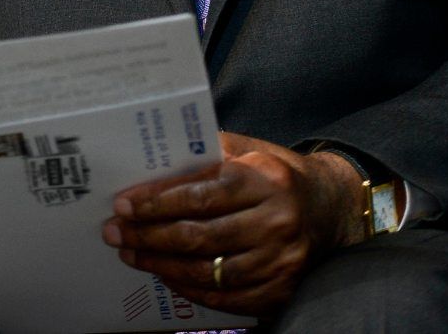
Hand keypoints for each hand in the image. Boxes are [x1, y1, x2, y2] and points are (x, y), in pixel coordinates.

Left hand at [99, 132, 366, 314]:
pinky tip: (166, 276)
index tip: (124, 205)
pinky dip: (192, 289)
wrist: (332, 207)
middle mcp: (277, 221)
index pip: (201, 195)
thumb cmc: (277, 174)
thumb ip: (207, 153)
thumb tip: (152, 163)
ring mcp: (282, 260)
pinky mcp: (283, 288)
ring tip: (132, 254)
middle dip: (149, 236)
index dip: (157, 203)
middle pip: (200, 236)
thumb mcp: (249, 150)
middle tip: (116, 233)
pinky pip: (228, 296)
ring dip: (162, 264)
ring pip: (210, 270)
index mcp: (265, 180)